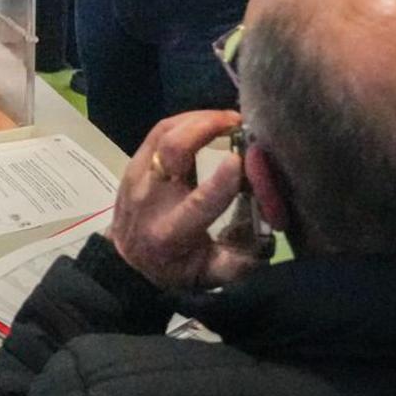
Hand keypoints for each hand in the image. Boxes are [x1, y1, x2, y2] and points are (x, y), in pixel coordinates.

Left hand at [106, 110, 268, 290]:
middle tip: (238, 123)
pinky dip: (184, 120)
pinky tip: (205, 120)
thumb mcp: (207, 276)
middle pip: (171, 151)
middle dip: (204, 128)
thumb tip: (269, 241)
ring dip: (197, 119)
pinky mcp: (133, 162)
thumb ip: (237, 264)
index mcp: (171, 231)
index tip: (240, 159)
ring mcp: (137, 175)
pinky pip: (157, 131)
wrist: (125, 261)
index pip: (197, 203)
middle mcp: (150, 198)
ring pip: (163, 133)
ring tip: (226, 118)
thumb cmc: (173, 268)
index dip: (220, 181)